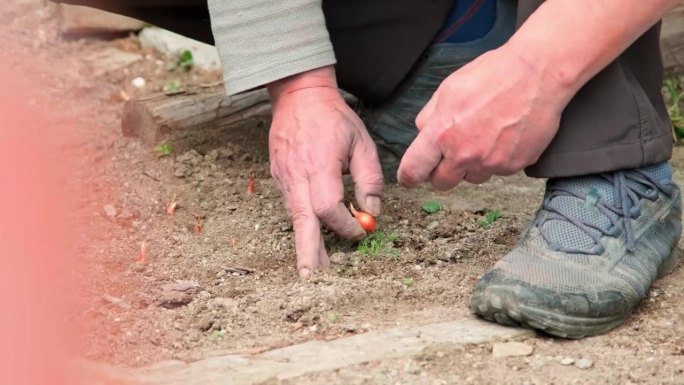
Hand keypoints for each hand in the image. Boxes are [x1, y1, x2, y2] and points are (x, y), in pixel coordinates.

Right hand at [267, 66, 383, 277]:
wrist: (298, 96)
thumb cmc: (333, 118)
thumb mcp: (362, 142)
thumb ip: (369, 178)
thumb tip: (372, 212)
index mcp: (318, 165)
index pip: (328, 208)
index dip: (345, 226)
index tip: (361, 230)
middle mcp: (296, 175)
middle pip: (301, 223)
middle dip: (307, 254)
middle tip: (312, 281)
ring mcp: (282, 177)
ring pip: (294, 217)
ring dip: (304, 242)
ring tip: (314, 268)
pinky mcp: (278, 177)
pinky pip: (291, 206)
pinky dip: (301, 223)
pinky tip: (311, 235)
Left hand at [397, 44, 573, 188]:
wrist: (538, 73)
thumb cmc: (493, 74)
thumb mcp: (449, 88)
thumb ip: (430, 116)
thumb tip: (422, 134)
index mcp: (442, 133)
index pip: (414, 170)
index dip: (408, 176)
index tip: (409, 177)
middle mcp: (465, 154)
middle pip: (442, 183)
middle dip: (442, 172)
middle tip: (451, 154)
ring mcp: (491, 163)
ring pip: (472, 177)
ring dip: (472, 164)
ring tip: (485, 136)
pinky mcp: (514, 166)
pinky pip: (498, 171)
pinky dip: (498, 158)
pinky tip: (504, 135)